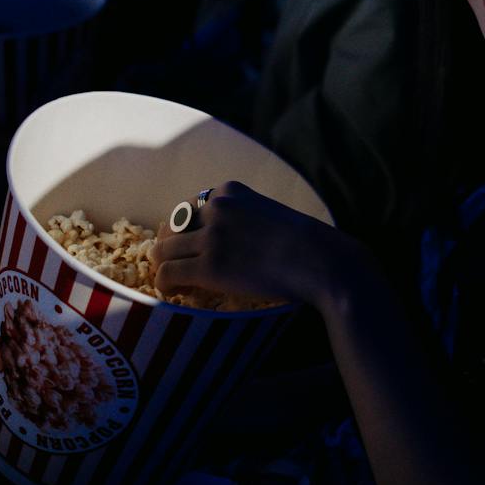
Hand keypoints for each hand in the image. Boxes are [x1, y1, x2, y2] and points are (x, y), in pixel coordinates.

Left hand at [150, 180, 346, 304]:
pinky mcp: (209, 266)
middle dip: (171, 248)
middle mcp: (216, 208)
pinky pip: (168, 273)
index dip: (185, 230)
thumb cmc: (306, 243)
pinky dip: (165, 284)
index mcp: (230, 191)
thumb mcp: (268, 214)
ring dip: (165, 267)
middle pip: (172, 227)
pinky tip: (175, 293)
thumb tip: (230, 243)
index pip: (189, 207)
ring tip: (176, 283)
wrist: (319, 261)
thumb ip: (244, 219)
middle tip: (178, 266)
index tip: (189, 246)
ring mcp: (211, 236)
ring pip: (164, 251)